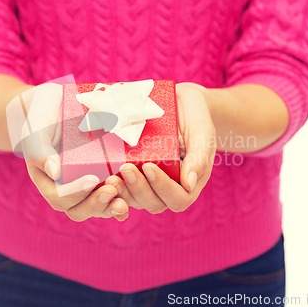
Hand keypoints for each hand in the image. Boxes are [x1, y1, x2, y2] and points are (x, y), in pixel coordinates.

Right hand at [11, 83, 128, 221]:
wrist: (58, 103)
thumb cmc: (44, 114)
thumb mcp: (37, 126)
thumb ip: (40, 149)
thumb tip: (54, 172)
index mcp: (47, 179)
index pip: (59, 197)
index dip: (75, 193)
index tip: (93, 179)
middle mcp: (66, 187)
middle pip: (79, 210)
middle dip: (96, 204)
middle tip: (112, 190)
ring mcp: (86, 185)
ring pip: (98, 208)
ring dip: (111, 207)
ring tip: (123, 200)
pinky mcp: (103, 177)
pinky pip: (112, 196)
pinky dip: (122, 199)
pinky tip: (132, 196)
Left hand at [105, 82, 215, 212]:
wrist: (182, 103)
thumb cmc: (196, 117)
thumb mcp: (202, 132)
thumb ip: (199, 157)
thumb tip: (188, 184)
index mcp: (189, 182)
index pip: (178, 199)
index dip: (163, 188)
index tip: (149, 166)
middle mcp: (169, 187)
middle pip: (154, 203)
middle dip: (138, 189)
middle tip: (126, 168)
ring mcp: (150, 182)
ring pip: (135, 200)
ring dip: (123, 191)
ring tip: (111, 175)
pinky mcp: (135, 173)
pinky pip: (124, 187)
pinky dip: (115, 185)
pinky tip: (105, 173)